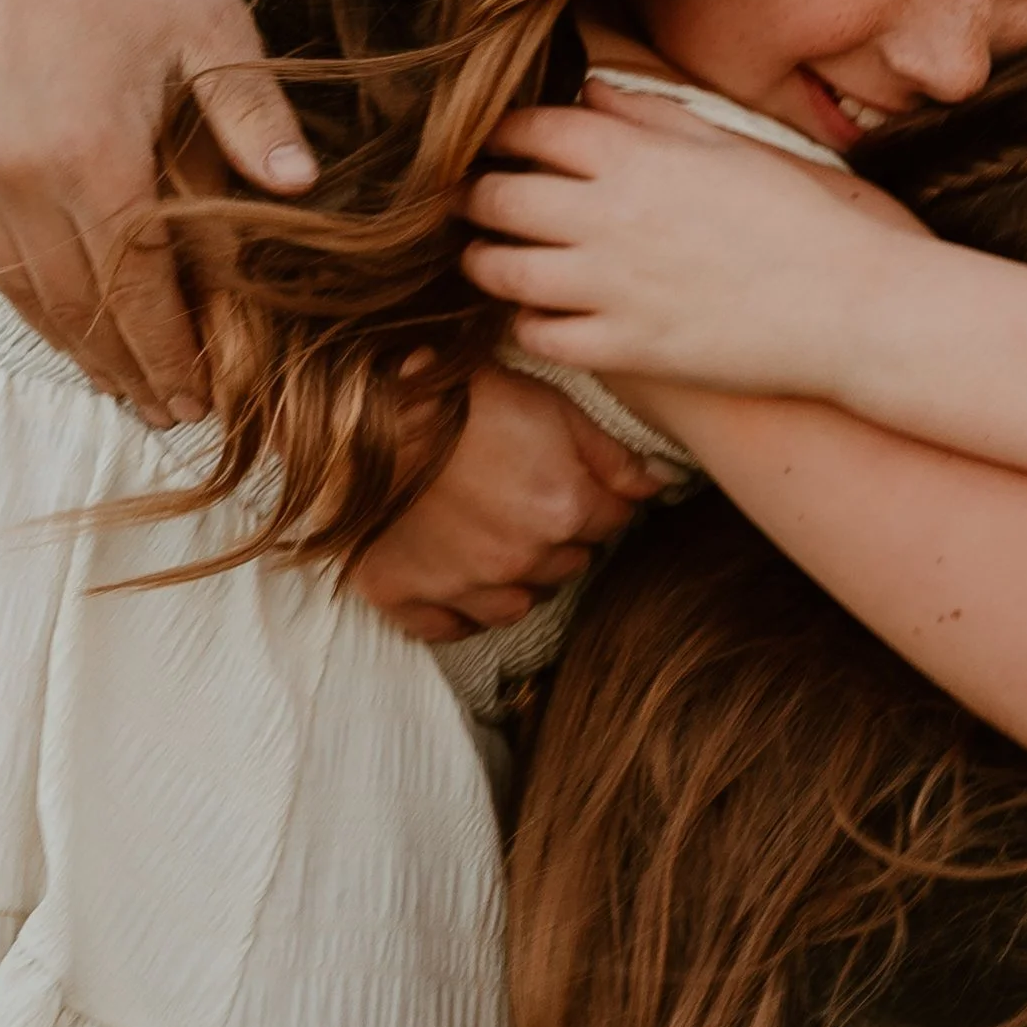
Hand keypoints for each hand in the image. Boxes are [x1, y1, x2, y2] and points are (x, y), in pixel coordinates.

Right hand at [0, 0, 315, 420]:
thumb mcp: (210, 25)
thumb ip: (250, 116)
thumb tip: (300, 192)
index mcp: (91, 154)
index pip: (136, 286)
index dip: (168, 350)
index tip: (201, 398)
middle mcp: (16, 176)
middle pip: (76, 304)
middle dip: (126, 365)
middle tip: (169, 413)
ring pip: (23, 290)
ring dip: (74, 344)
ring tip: (123, 385)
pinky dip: (27, 298)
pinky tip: (63, 320)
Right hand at [350, 363, 664, 643]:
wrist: (368, 408)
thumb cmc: (466, 398)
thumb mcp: (552, 405)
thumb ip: (611, 455)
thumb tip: (657, 487)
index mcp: (565, 511)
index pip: (613, 522)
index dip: (598, 499)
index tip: (576, 482)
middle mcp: (521, 560)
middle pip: (569, 564)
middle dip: (560, 538)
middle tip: (528, 500)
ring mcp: (463, 584)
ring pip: (517, 604)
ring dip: (516, 577)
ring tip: (494, 536)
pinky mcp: (406, 594)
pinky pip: (449, 628)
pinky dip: (457, 611)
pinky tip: (455, 578)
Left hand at [460, 94, 909, 389]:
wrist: (848, 306)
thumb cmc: (795, 219)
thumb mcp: (728, 147)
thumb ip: (652, 116)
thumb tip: (592, 88)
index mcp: (638, 157)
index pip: (530, 129)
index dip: (499, 133)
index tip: (496, 143)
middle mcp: (612, 217)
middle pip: (497, 197)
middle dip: (474, 196)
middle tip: (471, 200)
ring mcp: (613, 287)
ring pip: (501, 270)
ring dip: (484, 260)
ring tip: (489, 256)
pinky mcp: (624, 348)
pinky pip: (538, 335)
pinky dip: (527, 322)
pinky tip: (542, 312)